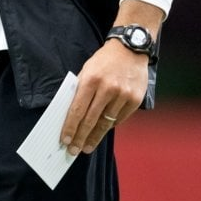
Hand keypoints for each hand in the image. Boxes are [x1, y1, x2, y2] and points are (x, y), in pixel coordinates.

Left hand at [59, 40, 149, 155]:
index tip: (65, 140)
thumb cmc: (103, 61)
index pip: (77, 110)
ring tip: (87, 147)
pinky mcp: (135, 99)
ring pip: (106, 123)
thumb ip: (80, 90)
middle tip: (73, 150)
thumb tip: (70, 115)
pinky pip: (119, 119)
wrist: (129, 49)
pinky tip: (102, 131)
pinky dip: (109, 125)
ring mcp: (123, 95)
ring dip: (94, 137)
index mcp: (91, 79)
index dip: (70, 127)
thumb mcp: (87, 70)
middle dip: (80, 137)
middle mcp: (107, 88)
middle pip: (90, 120)